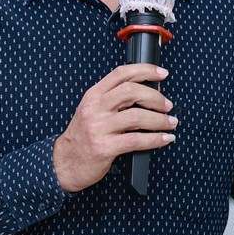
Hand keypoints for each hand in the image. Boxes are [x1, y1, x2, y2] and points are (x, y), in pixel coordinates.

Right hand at [53, 64, 177, 192]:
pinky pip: (136, 140)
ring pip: (136, 116)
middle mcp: (95, 108)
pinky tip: (164, 139)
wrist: (63, 163)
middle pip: (131, 91)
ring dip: (159, 120)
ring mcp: (99, 128)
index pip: (121, 73)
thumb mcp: (92, 110)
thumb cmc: (82, 137)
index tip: (162, 74)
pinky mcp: (104, 147)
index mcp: (94, 95)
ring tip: (170, 123)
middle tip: (167, 106)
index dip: (145, 70)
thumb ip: (113, 99)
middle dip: (155, 97)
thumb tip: (147, 93)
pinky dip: (155, 139)